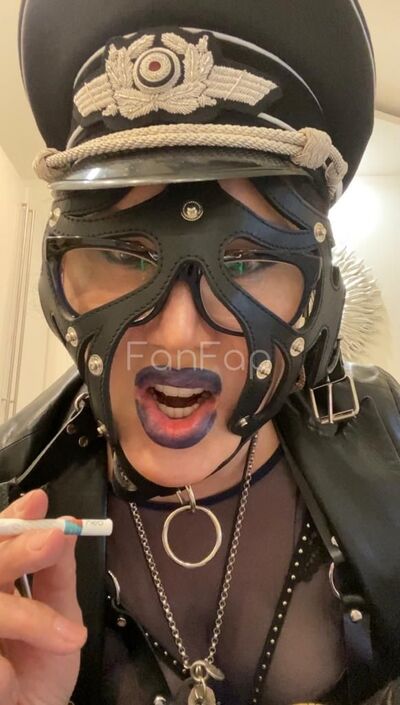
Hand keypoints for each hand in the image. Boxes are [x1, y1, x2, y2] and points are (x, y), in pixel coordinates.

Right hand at [0, 489, 86, 704]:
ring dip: (28, 617)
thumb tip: (68, 525)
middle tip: (55, 538)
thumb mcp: (60, 615)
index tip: (38, 500)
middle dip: (20, 550)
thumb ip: (58, 573)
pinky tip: (13, 679)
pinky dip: (2, 670)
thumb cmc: (41, 667)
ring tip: (70, 637)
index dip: (14, 519)